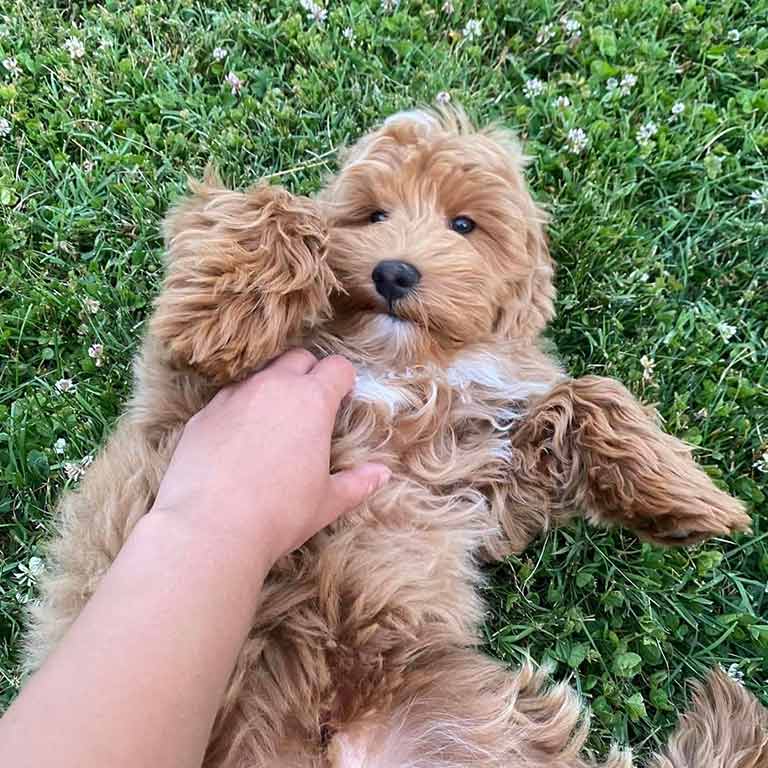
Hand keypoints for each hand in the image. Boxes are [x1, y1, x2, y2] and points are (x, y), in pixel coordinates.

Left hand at [150, 349, 389, 568]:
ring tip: (274, 425)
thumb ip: (357, 483)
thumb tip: (382, 474)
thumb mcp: (327, 502)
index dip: (344, 381)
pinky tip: (238, 442)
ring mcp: (233, 397)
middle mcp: (272, 387)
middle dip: (309, 373)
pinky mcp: (203, 415)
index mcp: (311, 401)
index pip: (336, 367)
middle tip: (311, 407)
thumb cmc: (279, 514)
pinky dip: (239, 410)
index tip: (342, 400)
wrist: (209, 529)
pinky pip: (227, 399)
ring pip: (259, 375)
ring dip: (273, 389)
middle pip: (297, 358)